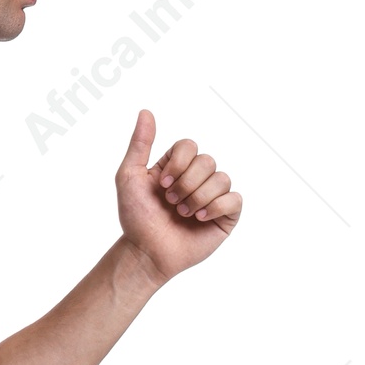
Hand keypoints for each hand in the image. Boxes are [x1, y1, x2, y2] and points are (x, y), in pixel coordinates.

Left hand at [114, 111, 242, 284]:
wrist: (146, 252)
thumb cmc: (136, 218)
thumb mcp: (129, 177)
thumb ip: (139, 144)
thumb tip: (146, 111)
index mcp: (177, 166)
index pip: (189, 146)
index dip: (178, 163)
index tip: (161, 185)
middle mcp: (197, 178)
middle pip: (207, 160)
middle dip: (186, 184)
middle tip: (171, 203)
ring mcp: (213, 196)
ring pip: (222, 178)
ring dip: (198, 198)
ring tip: (183, 214)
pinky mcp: (226, 215)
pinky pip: (235, 198)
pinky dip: (216, 207)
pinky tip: (199, 219)